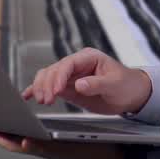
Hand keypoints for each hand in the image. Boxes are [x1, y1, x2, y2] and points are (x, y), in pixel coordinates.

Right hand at [23, 47, 152, 114]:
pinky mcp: (67, 87)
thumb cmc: (126, 85)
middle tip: (46, 100)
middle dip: (47, 84)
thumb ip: (97, 84)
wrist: (131, 94)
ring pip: (48, 76)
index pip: (68, 64)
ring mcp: (70, 76)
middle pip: (54, 70)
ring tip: (42, 101)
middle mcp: (77, 64)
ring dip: (41, 87)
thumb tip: (79, 84)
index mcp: (88, 57)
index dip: (59, 76)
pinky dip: (37, 89)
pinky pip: (49, 86)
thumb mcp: (115, 85)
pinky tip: (28, 96)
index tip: (56, 91)